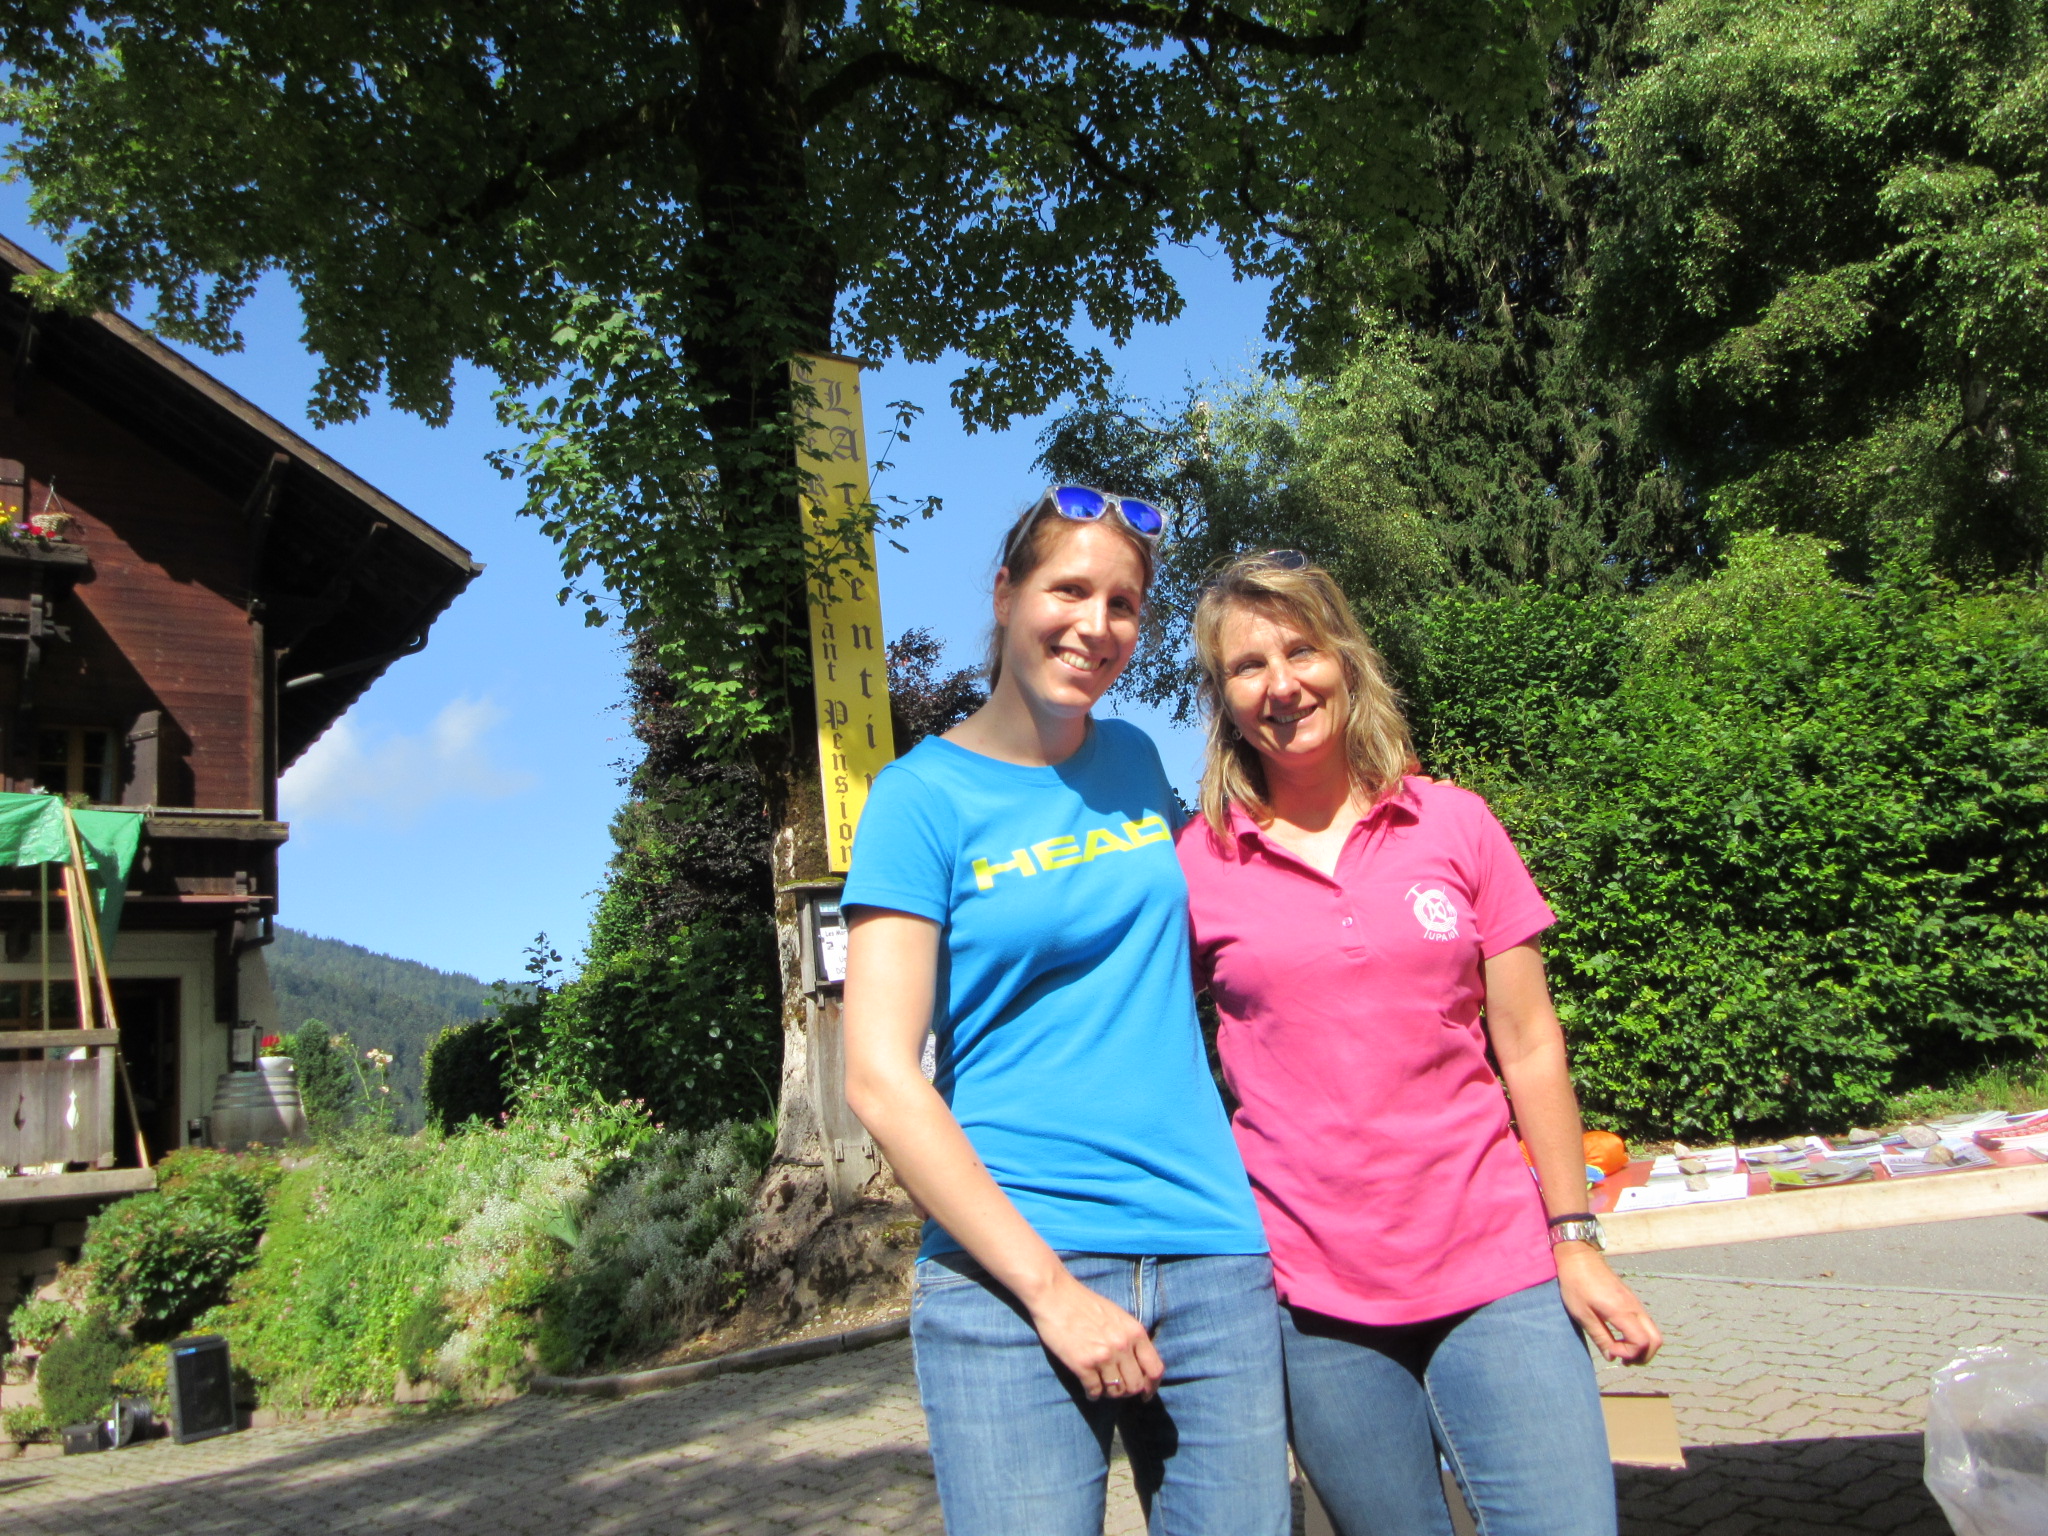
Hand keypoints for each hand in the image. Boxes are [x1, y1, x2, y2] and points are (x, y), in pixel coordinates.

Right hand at [1027, 1272, 1163, 1400]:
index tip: (1146, 1395)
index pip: (1155, 1369)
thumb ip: (1131, 1339)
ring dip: (1110, 1393)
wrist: (1055, 1295)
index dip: (1152, 1387)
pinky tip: (1090, 1391)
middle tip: (1117, 1389)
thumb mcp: (1118, 1316)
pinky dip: (1093, 1394)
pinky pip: (1095, 1391)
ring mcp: (1103, 1356)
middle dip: (1127, 1391)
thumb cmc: (1085, 1304)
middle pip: (1136, 1385)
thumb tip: (1138, 1366)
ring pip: (1116, 1391)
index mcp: (1135, 1332)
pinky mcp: (1083, 1364)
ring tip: (1102, 1387)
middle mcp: (1122, 1346)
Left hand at [1555, 1245, 1660, 1364]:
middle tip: (1623, 1360)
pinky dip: (1640, 1336)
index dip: (1629, 1354)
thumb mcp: (1582, 1314)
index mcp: (1622, 1311)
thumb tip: (1612, 1356)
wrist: (1579, 1256)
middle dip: (1643, 1356)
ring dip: (1642, 1347)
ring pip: (1653, 1332)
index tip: (1611, 1351)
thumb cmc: (1576, 1284)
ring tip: (1622, 1352)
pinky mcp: (1632, 1300)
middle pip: (1655, 1340)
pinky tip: (1622, 1338)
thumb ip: (1600, 1337)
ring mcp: (1636, 1303)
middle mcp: (1635, 1308)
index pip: (1641, 1342)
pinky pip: (1646, 1323)